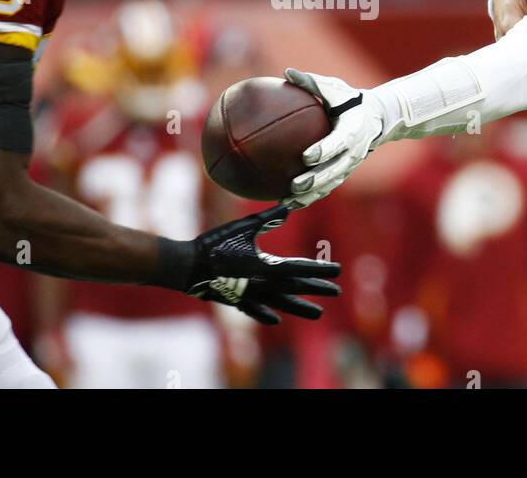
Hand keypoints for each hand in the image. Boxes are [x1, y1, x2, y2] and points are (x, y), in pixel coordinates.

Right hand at [188, 205, 340, 324]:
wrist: (188, 267)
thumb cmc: (216, 243)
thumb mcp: (244, 227)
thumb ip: (268, 218)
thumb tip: (289, 207)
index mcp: (267, 267)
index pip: (301, 268)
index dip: (320, 269)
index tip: (338, 271)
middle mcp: (263, 285)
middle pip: (296, 288)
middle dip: (316, 288)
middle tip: (336, 291)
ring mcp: (250, 296)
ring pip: (282, 304)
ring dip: (300, 307)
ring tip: (318, 313)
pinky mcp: (236, 301)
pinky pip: (256, 311)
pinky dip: (267, 315)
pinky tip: (276, 319)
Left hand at [283, 68, 385, 208]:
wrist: (379, 118)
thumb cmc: (351, 100)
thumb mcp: (335, 88)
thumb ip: (312, 82)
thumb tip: (286, 72)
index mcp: (352, 130)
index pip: (338, 143)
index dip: (324, 151)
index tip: (306, 156)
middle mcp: (353, 151)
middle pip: (335, 170)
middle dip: (315, 179)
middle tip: (295, 184)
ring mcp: (349, 165)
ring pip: (330, 183)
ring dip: (311, 195)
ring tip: (289, 201)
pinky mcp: (343, 172)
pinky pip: (327, 187)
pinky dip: (311, 197)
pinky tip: (289, 204)